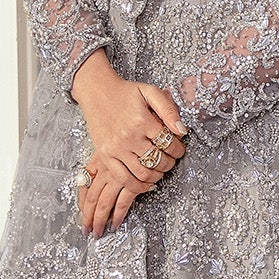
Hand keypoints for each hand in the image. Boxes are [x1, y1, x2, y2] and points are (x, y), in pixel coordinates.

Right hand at [71, 50, 188, 235]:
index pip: (168, 143)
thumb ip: (168, 109)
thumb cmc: (125, 92)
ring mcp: (116, 148)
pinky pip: (124, 179)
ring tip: (160, 169)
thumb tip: (182, 130)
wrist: (97, 92)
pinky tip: (147, 182)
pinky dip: (138, 186)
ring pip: (143, 173)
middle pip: (158, 160)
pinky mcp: (105, 156)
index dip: (178, 149)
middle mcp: (128, 136)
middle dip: (170, 163)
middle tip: (171, 160)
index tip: (179, 149)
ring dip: (157, 175)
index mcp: (141, 120)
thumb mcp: (150, 92)